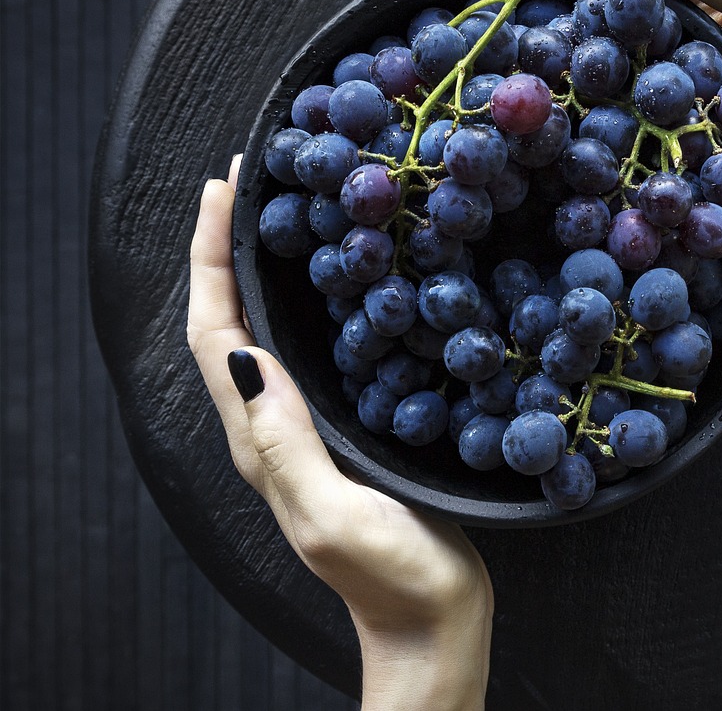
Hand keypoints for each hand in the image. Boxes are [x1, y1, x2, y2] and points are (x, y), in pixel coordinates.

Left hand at [186, 157, 491, 710]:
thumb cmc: (391, 575)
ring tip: (285, 211)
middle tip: (250, 180)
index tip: (223, 191)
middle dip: (226, 248)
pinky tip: (343, 280)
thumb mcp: (332, 514)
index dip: (210, 259)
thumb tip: (244, 352)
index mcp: (260, 440)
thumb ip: (285, 442)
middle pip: (228, 321)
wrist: (432, 621)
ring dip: (261, 270)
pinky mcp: (344, 431)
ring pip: (266, 332)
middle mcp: (272, 427)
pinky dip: (308, 305)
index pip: (213, 333)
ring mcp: (307, 429)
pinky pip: (310, 352)